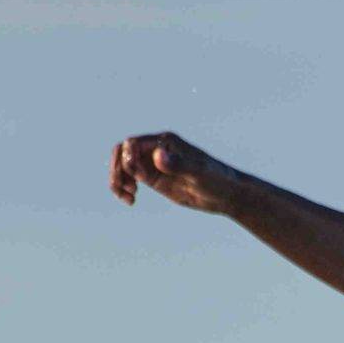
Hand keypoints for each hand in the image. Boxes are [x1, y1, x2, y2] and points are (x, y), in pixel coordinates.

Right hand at [110, 132, 238, 212]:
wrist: (226, 195)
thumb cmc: (216, 180)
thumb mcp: (198, 173)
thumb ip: (177, 164)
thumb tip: (158, 156)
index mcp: (165, 142)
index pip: (132, 144)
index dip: (126, 159)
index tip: (137, 178)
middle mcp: (156, 149)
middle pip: (122, 153)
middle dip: (117, 170)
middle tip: (124, 189)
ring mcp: (154, 164)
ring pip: (123, 165)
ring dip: (117, 179)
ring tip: (128, 197)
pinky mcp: (155, 178)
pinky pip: (130, 177)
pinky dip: (124, 187)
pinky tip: (131, 200)